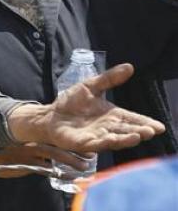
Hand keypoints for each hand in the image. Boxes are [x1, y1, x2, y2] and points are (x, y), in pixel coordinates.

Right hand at [0, 142, 87, 178]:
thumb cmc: (7, 149)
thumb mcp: (22, 142)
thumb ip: (37, 144)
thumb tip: (54, 150)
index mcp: (34, 135)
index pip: (56, 137)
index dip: (71, 140)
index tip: (86, 142)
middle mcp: (33, 142)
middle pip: (59, 145)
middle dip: (75, 151)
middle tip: (91, 156)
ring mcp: (30, 154)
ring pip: (55, 157)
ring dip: (71, 162)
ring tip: (85, 168)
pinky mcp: (26, 166)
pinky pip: (46, 170)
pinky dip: (60, 174)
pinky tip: (70, 177)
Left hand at [7, 63, 164, 154]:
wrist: (49, 115)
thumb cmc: (71, 103)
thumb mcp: (90, 86)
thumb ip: (109, 79)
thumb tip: (130, 66)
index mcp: (112, 115)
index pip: (132, 119)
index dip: (145, 123)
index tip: (160, 127)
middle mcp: (107, 128)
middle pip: (126, 131)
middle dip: (139, 132)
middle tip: (152, 131)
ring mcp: (95, 137)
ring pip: (114, 139)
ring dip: (126, 139)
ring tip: (138, 136)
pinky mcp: (82, 143)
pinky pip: (95, 144)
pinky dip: (104, 142)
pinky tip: (112, 140)